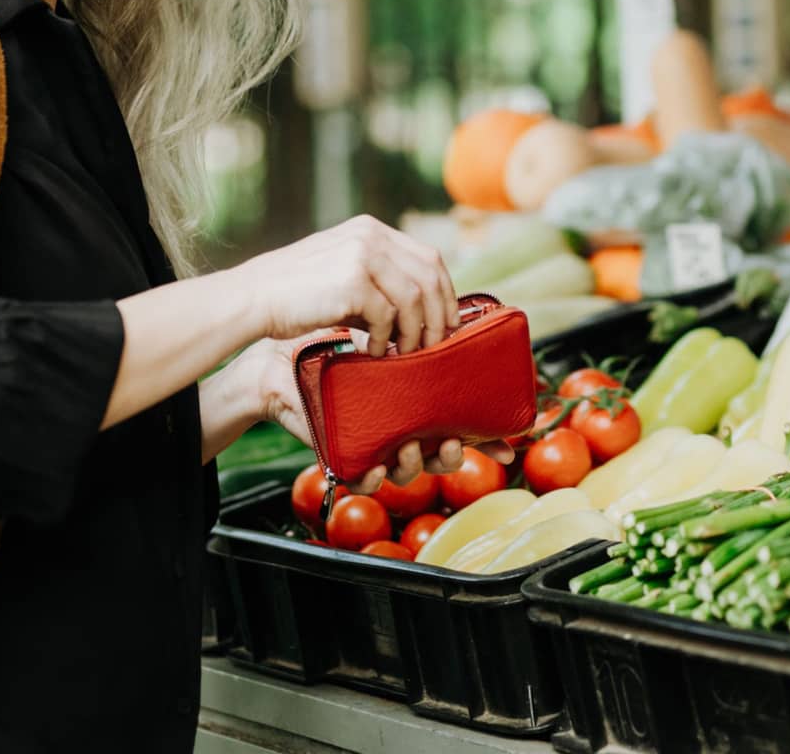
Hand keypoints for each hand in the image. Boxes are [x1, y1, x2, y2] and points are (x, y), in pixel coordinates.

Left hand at [229, 336, 514, 493]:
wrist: (282, 358)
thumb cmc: (333, 347)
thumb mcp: (381, 337)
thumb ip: (415, 331)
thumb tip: (456, 310)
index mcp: (417, 406)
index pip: (459, 427)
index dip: (487, 440)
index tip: (507, 439)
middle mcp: (401, 429)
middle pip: (440, 458)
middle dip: (450, 455)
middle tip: (449, 440)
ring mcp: (375, 445)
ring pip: (408, 471)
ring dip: (414, 462)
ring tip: (407, 444)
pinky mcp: (346, 456)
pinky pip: (365, 479)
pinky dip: (373, 477)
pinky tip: (376, 466)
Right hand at [235, 215, 455, 356]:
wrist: (254, 297)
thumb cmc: (297, 293)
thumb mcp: (342, 271)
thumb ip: (379, 281)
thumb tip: (422, 313)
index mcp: (371, 230)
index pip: (429, 258)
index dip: (445, 293)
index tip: (448, 322)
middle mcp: (370, 236)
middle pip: (430, 276)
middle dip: (438, 316)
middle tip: (434, 345)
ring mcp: (361, 256)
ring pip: (414, 299)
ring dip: (413, 332)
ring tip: (402, 352)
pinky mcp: (352, 282)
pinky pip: (387, 316)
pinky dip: (385, 339)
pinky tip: (372, 350)